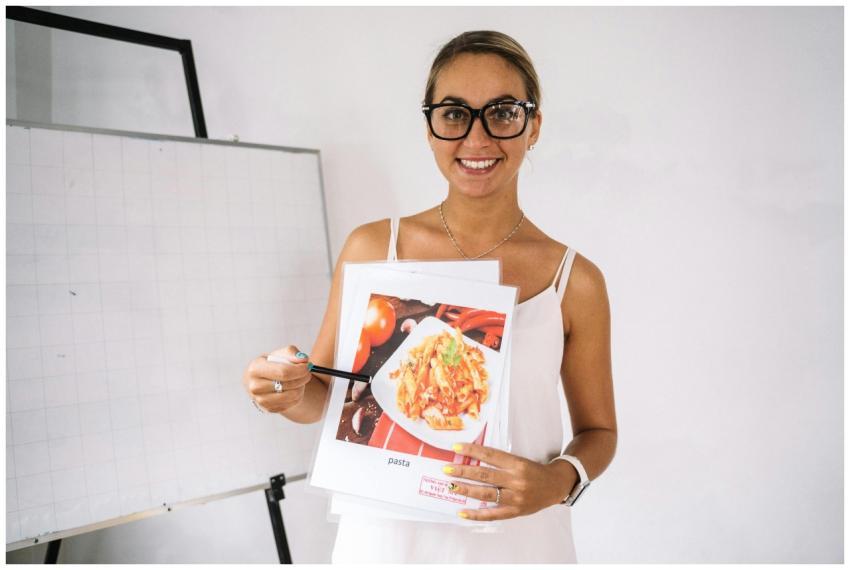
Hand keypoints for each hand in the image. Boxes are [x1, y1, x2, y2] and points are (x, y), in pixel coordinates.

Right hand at [242, 346, 312, 413]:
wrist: (262, 379)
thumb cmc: (272, 364)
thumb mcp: (279, 354)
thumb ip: (291, 353)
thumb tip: (303, 359)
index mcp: (255, 369)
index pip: (283, 372)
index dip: (299, 370)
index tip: (307, 366)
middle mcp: (255, 386)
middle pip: (288, 384)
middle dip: (303, 377)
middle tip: (308, 372)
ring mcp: (260, 400)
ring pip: (292, 395)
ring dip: (302, 387)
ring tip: (301, 380)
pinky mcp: (269, 409)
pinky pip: (291, 404)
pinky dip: (298, 396)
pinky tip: (295, 388)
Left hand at [444, 443, 576, 520]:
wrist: (556, 486)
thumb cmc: (534, 471)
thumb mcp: (519, 460)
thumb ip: (500, 461)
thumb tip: (473, 459)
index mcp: (517, 464)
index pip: (490, 456)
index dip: (472, 451)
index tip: (455, 448)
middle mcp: (516, 480)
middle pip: (484, 475)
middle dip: (463, 472)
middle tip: (446, 469)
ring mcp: (515, 498)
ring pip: (486, 494)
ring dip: (466, 490)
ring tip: (451, 486)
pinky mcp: (515, 512)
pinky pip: (492, 515)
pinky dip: (476, 514)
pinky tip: (462, 511)